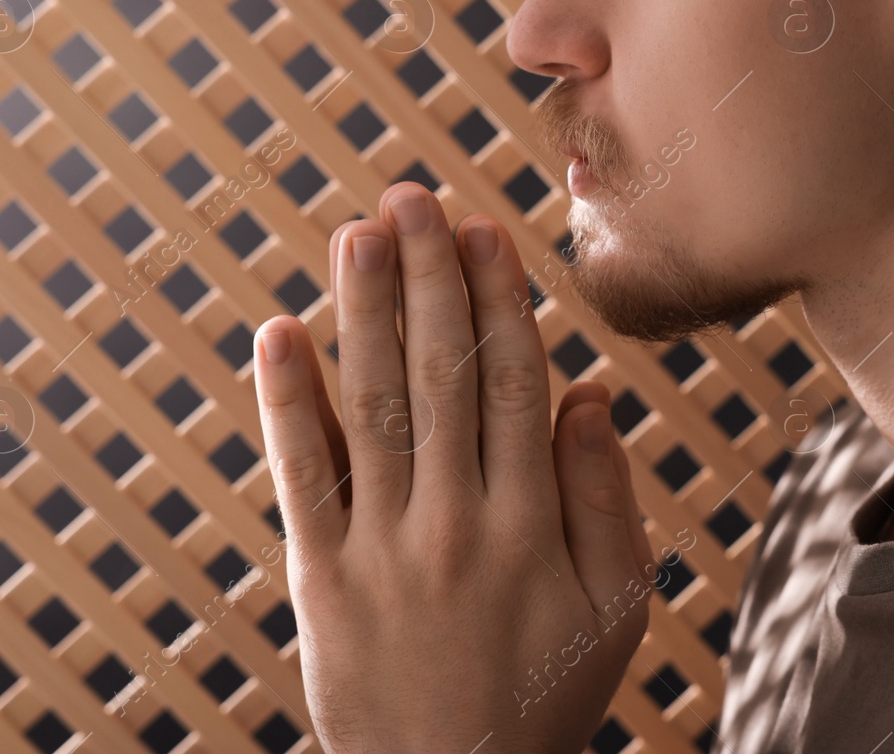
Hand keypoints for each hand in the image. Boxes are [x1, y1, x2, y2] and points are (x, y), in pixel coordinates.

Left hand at [252, 183, 655, 753]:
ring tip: (357, 232)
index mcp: (530, 526)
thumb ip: (604, 499)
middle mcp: (454, 524)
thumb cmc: (544, 696)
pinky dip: (288, 401)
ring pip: (372, 405)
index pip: (514, 384)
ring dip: (362, 310)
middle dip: (426, 277)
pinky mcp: (320, 577)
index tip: (484, 230)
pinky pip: (303, 476)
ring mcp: (380, 550)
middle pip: (440, 375)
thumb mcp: (613, 609)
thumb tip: (587, 393)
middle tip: (412, 196)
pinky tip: (279, 332)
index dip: (498, 299)